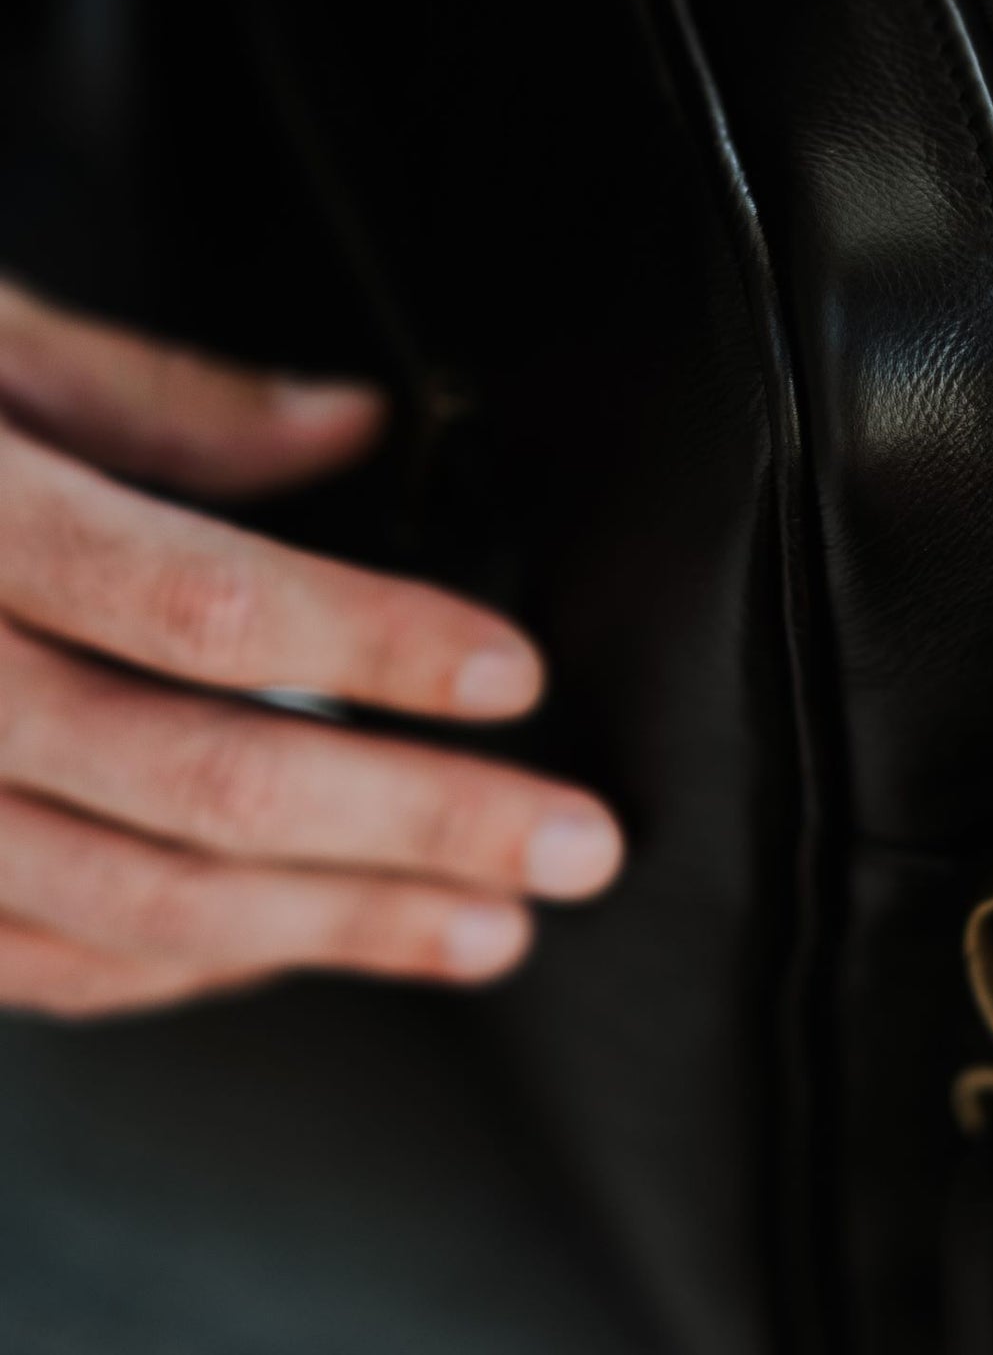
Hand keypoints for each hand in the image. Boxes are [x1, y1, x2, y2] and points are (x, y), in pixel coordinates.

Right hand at [0, 278, 623, 1018]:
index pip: (202, 606)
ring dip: (329, 927)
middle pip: (198, 783)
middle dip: (413, 827)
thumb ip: (160, 396)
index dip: (374, 649)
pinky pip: (34, 960)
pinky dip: (183, 964)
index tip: (513, 677)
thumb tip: (355, 429)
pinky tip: (298, 945)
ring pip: (127, 903)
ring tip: (483, 928)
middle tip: (571, 846)